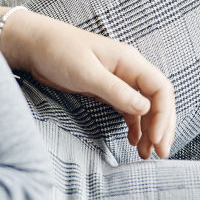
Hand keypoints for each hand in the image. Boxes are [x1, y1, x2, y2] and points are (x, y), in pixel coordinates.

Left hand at [0, 9, 175, 159]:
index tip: (156, 139)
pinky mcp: (105, 90)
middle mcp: (129, 70)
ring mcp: (118, 81)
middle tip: (160, 153)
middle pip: (157, 100)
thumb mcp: (87, 73)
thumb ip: (115, 91)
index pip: (160, 89)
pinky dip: (134, 125)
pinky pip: (128, 109)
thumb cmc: (59, 51)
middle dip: (162, 127)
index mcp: (129, 61)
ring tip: (146, 154)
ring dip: (149, 129)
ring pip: (144, 107)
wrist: (35, 45)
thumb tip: (145, 108)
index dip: (163, 115)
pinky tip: (134, 140)